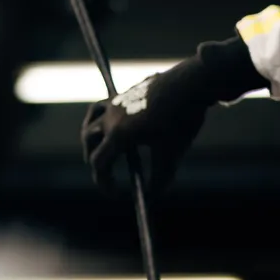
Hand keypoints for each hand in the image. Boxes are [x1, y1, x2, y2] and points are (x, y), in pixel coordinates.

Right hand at [80, 54, 214, 194]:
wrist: (191, 84)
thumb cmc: (181, 120)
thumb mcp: (171, 154)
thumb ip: (160, 178)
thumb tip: (153, 195)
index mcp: (118, 134)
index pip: (99, 163)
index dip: (103, 182)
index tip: (114, 193)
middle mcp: (111, 117)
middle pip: (89, 140)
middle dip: (93, 157)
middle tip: (102, 170)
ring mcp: (117, 102)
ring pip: (92, 117)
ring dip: (90, 133)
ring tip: (96, 142)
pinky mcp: (127, 92)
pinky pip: (107, 105)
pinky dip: (106, 117)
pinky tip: (119, 121)